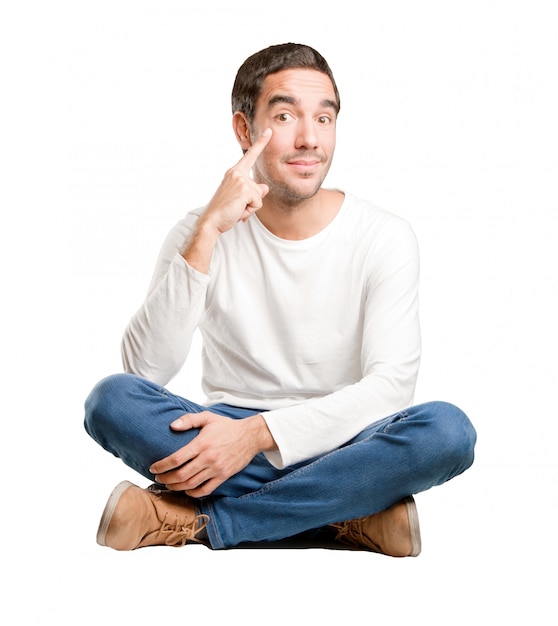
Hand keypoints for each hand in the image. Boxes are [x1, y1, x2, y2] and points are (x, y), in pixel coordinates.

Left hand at [149, 411, 273, 497]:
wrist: (250, 436)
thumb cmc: (227, 426)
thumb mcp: (208, 417)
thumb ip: (189, 420)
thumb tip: (172, 426)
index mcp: (202, 443)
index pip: (177, 458)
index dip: (162, 466)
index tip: (153, 469)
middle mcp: (208, 458)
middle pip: (181, 474)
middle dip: (166, 479)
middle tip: (159, 478)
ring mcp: (216, 469)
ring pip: (191, 484)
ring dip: (176, 487)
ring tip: (169, 484)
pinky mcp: (223, 476)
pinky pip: (206, 490)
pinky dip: (193, 493)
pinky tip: (187, 490)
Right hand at [202, 128, 272, 233]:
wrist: (211, 220)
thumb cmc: (224, 211)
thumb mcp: (240, 199)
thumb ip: (253, 191)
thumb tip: (265, 187)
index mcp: (234, 173)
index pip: (250, 156)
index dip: (261, 143)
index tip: (269, 131)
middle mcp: (236, 173)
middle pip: (259, 189)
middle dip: (252, 203)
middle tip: (235, 207)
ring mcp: (240, 180)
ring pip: (259, 197)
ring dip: (250, 208)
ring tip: (235, 209)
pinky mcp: (244, 189)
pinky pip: (258, 203)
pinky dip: (249, 211)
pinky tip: (237, 211)